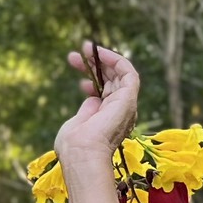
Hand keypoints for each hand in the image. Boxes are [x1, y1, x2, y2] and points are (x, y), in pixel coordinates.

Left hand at [55, 43, 140, 166]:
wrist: (81, 153)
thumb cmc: (73, 145)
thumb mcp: (77, 124)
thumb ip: (87, 110)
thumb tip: (92, 96)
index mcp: (107, 119)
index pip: (104, 91)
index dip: (91, 75)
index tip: (75, 64)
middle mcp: (119, 111)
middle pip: (111, 80)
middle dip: (94, 63)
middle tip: (77, 53)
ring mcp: (125, 105)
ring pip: (120, 74)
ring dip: (103, 58)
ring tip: (85, 48)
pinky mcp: (128, 99)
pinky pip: (128, 73)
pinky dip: (116, 60)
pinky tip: (100, 53)